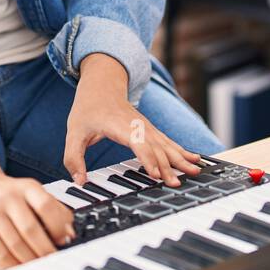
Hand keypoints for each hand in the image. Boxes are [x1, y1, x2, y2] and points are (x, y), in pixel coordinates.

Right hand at [0, 169, 75, 267]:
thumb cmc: (11, 193)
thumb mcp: (31, 191)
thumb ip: (51, 208)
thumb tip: (69, 233)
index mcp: (27, 187)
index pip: (46, 205)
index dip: (58, 225)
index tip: (66, 238)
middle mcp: (9, 199)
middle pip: (30, 229)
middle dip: (46, 249)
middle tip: (55, 259)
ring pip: (16, 244)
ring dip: (31, 260)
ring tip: (41, 265)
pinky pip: (1, 253)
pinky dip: (14, 264)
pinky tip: (23, 266)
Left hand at [63, 53, 203, 187]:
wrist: (102, 85)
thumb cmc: (87, 110)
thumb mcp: (73, 133)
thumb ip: (73, 158)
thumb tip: (80, 181)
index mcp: (119, 125)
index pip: (138, 143)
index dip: (147, 159)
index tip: (155, 175)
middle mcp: (138, 125)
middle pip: (156, 147)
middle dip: (168, 166)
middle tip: (176, 183)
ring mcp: (147, 126)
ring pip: (166, 144)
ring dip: (181, 158)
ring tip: (196, 171)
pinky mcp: (150, 129)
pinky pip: (168, 141)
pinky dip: (182, 150)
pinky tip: (195, 158)